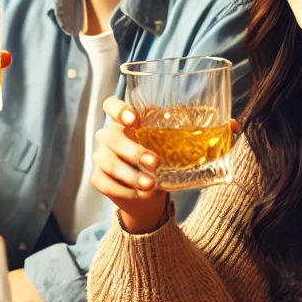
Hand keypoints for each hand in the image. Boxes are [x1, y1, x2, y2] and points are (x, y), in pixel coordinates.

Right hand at [90, 97, 168, 233]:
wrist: (147, 195)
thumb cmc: (156, 164)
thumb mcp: (164, 149)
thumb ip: (172, 141)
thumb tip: (203, 144)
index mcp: (123, 123)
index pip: (110, 105)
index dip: (117, 109)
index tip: (133, 119)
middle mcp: (108, 138)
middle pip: (111, 137)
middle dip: (134, 151)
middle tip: (155, 163)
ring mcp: (101, 157)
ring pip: (108, 163)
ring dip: (131, 175)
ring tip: (150, 185)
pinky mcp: (98, 178)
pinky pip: (105, 183)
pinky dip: (125, 191)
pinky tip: (140, 194)